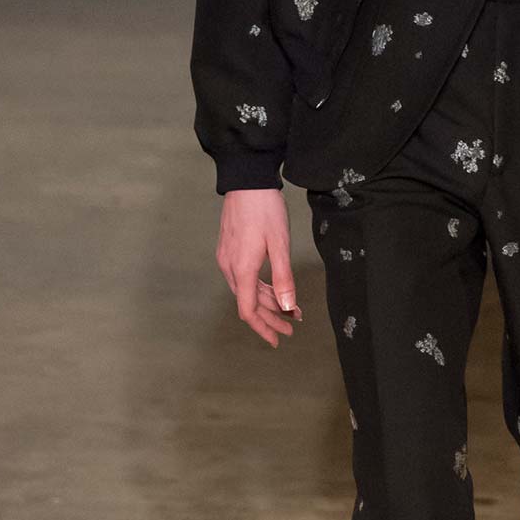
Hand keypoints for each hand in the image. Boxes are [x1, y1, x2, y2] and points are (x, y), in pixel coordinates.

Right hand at [216, 188, 300, 347]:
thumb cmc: (265, 209)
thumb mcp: (280, 244)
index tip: (278, 339)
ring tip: (290, 309)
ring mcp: (227, 258)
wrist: (247, 180)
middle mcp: (229, 267)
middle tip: (292, 326)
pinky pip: (244, 277)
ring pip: (247, 290)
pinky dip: (260, 286)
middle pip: (249, 303)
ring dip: (268, 301)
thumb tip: (287, 308)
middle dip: (271, 317)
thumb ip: (283, 278)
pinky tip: (274, 288)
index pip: (248, 310)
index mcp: (242, 269)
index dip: (264, 328)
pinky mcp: (229, 249)